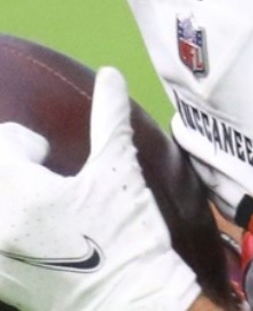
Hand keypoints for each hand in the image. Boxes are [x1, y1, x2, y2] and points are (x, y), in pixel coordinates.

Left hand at [0, 67, 201, 309]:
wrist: (131, 299)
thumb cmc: (128, 235)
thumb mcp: (121, 171)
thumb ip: (109, 118)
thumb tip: (110, 74)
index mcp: (26, 195)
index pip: (3, 145)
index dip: (25, 144)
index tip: (47, 155)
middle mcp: (0, 226)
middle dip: (13, 168)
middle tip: (41, 176)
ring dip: (9, 195)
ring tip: (37, 207)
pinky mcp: (2, 281)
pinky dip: (8, 229)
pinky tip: (35, 236)